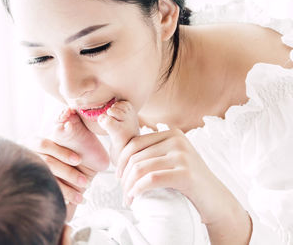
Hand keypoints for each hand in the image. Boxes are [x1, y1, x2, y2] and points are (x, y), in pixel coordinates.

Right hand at [32, 137, 96, 219]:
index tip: (78, 160)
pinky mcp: (30, 188)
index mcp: (33, 141)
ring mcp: (26, 171)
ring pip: (47, 181)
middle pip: (47, 163)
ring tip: (81, 197)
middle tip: (85, 182)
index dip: (62, 152)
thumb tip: (68, 120)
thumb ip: (67, 129)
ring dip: (66, 190)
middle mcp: (27, 155)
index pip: (44, 145)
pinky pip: (44, 194)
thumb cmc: (68, 149)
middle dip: (68, 173)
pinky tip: (71, 204)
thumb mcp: (68, 137)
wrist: (56, 172)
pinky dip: (60, 198)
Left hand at [116, 129, 242, 224]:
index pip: (135, 143)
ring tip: (128, 198)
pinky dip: (138, 189)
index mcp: (171, 133)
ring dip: (129, 186)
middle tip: (123, 192)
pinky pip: (151, 179)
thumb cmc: (188, 182)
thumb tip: (120, 156)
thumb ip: (153, 152)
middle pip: (136, 157)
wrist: (215, 200)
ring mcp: (183, 156)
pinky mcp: (186, 173)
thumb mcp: (171, 159)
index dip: (121, 161)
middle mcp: (177, 140)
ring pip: (140, 168)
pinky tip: (135, 197)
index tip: (118, 176)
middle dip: (124, 177)